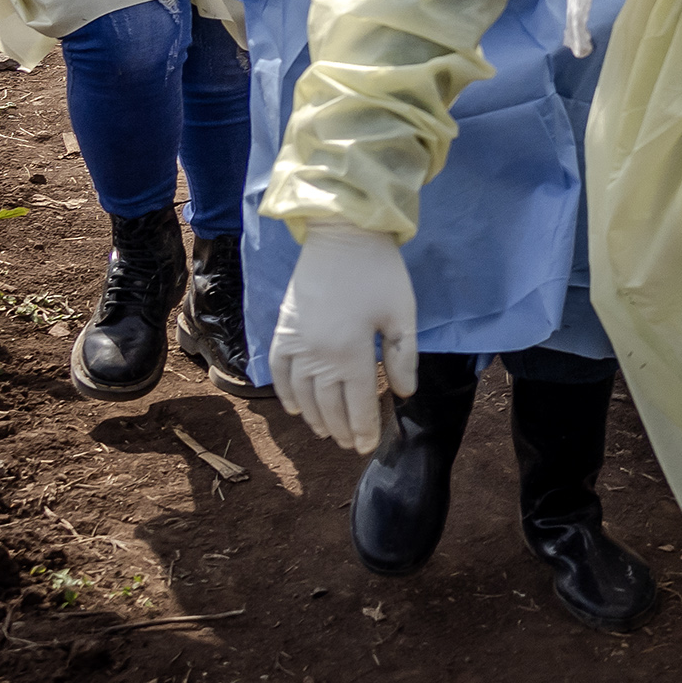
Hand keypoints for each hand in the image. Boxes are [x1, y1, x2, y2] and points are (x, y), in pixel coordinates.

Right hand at [270, 226, 416, 457]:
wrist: (342, 236)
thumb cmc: (379, 273)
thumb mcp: (403, 314)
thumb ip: (403, 357)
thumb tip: (403, 394)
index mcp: (351, 353)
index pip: (356, 404)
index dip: (362, 428)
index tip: (367, 446)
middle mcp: (318, 355)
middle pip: (328, 404)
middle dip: (341, 429)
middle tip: (352, 445)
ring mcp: (296, 344)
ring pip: (302, 394)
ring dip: (314, 417)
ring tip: (328, 432)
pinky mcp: (282, 331)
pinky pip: (278, 372)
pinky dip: (284, 393)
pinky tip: (294, 408)